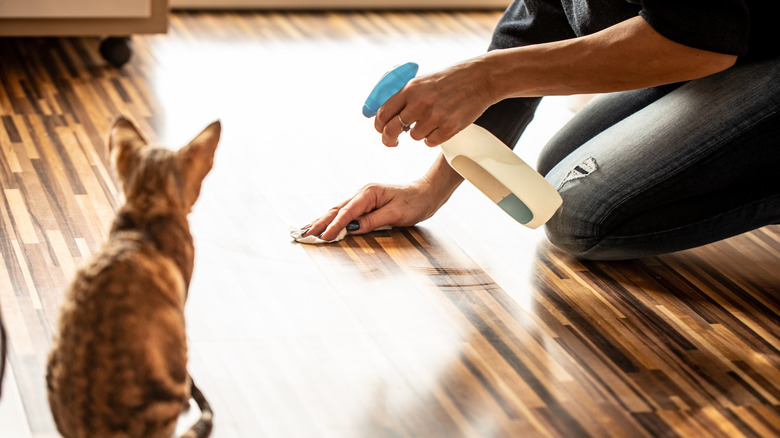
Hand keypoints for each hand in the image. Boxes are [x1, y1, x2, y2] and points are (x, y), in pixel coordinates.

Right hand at [301, 181, 438, 240]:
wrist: (427, 193)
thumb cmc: (415, 202)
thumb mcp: (396, 213)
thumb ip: (373, 221)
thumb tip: (353, 228)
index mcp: (369, 193)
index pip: (347, 212)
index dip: (334, 225)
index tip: (324, 237)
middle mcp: (362, 193)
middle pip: (336, 209)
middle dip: (320, 222)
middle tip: (305, 234)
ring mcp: (363, 198)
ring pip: (338, 210)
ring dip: (322, 220)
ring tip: (307, 230)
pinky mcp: (365, 204)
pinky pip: (345, 212)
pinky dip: (332, 219)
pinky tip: (323, 224)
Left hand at [374, 57, 496, 147]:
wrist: (480, 79)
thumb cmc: (449, 80)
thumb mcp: (423, 82)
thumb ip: (405, 97)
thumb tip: (386, 116)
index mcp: (410, 89)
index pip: (382, 113)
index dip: (379, 126)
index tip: (381, 130)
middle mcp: (420, 103)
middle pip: (392, 130)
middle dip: (389, 139)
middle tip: (394, 142)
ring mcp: (435, 116)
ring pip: (414, 137)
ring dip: (420, 133)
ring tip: (433, 120)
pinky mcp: (449, 128)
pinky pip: (430, 142)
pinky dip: (434, 138)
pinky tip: (442, 125)